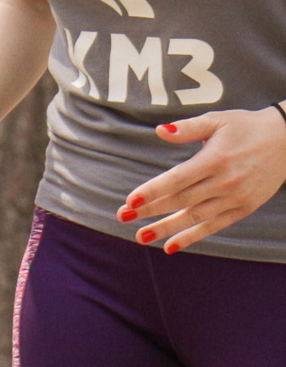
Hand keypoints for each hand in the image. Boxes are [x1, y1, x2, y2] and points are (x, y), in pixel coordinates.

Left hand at [120, 106, 285, 253]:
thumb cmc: (245, 127)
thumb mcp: (217, 120)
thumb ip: (187, 128)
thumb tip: (159, 131)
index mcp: (214, 159)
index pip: (176, 179)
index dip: (152, 191)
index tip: (129, 201)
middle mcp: (225, 182)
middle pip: (181, 200)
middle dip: (150, 210)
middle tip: (122, 217)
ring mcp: (236, 198)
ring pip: (195, 217)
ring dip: (166, 228)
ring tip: (141, 236)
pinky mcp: (244, 208)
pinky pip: (215, 226)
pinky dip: (192, 237)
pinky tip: (171, 245)